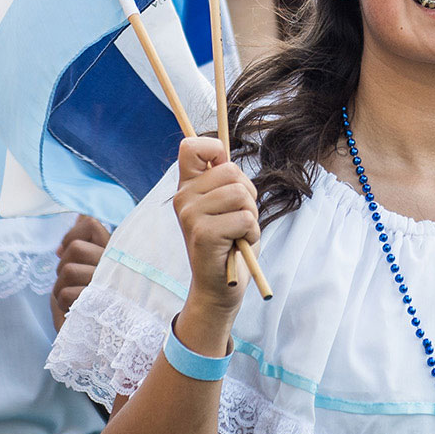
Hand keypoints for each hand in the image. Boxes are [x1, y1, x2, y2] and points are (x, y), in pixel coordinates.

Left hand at [52, 214, 109, 330]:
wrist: (101, 344)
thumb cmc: (92, 305)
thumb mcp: (87, 269)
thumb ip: (86, 241)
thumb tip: (80, 213)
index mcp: (116, 254)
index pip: (90, 225)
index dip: (71, 234)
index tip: (61, 252)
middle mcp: (115, 265)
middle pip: (73, 249)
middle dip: (62, 267)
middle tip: (69, 284)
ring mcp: (107, 283)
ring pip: (67, 269)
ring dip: (60, 289)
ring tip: (71, 300)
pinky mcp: (97, 302)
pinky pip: (66, 293)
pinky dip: (62, 303)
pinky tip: (74, 311)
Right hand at [172, 137, 259, 318]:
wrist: (220, 287)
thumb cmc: (230, 241)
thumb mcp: (226, 204)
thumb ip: (224, 179)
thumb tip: (222, 149)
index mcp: (187, 186)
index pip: (190, 146)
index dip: (214, 148)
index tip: (224, 170)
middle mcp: (183, 197)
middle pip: (231, 170)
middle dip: (247, 194)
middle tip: (237, 218)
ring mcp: (190, 215)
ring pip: (240, 194)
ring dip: (251, 215)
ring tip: (238, 232)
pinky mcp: (204, 234)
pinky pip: (245, 219)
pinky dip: (251, 233)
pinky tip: (238, 245)